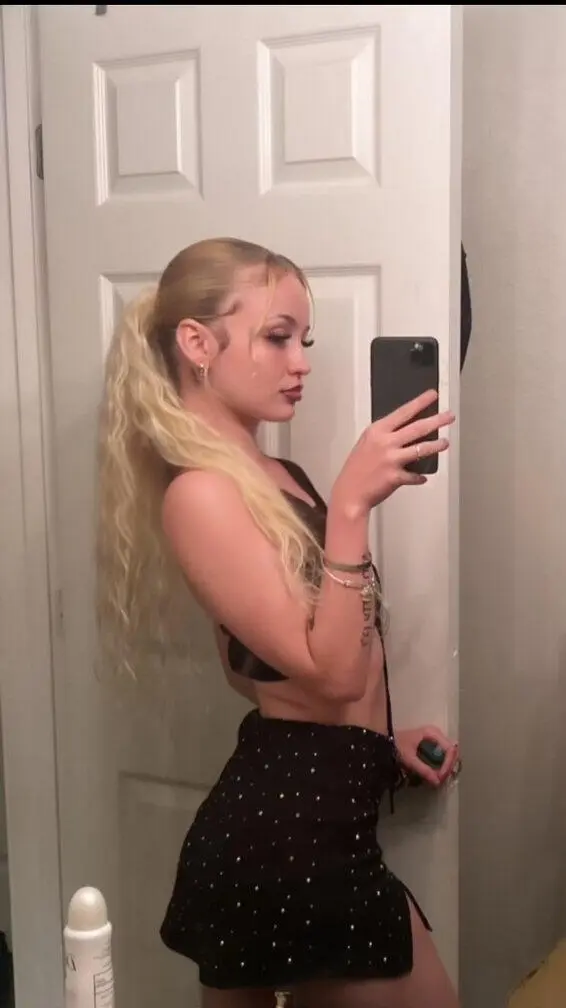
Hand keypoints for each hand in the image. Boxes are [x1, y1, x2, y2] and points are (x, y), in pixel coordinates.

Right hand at [331, 390, 455, 514]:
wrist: (349, 493)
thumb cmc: (356, 469)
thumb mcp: (366, 444)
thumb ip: (384, 436)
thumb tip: (406, 432)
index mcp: (377, 431)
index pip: (403, 412)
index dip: (420, 402)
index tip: (433, 395)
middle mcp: (385, 443)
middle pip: (417, 428)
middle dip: (437, 420)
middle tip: (449, 416)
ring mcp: (391, 459)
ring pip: (421, 449)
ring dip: (436, 445)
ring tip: (445, 442)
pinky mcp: (396, 477)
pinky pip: (415, 476)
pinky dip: (419, 477)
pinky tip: (423, 477)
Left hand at [395, 725, 458, 787]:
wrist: (387, 742)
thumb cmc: (397, 746)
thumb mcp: (409, 758)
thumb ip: (423, 770)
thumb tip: (437, 782)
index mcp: (432, 733)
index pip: (450, 749)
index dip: (448, 765)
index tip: (440, 777)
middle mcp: (437, 734)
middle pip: (452, 752)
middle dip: (448, 767)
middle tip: (440, 779)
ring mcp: (436, 739)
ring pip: (449, 755)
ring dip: (445, 768)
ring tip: (437, 778)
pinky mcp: (433, 746)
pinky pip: (443, 756)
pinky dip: (441, 766)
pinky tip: (435, 773)